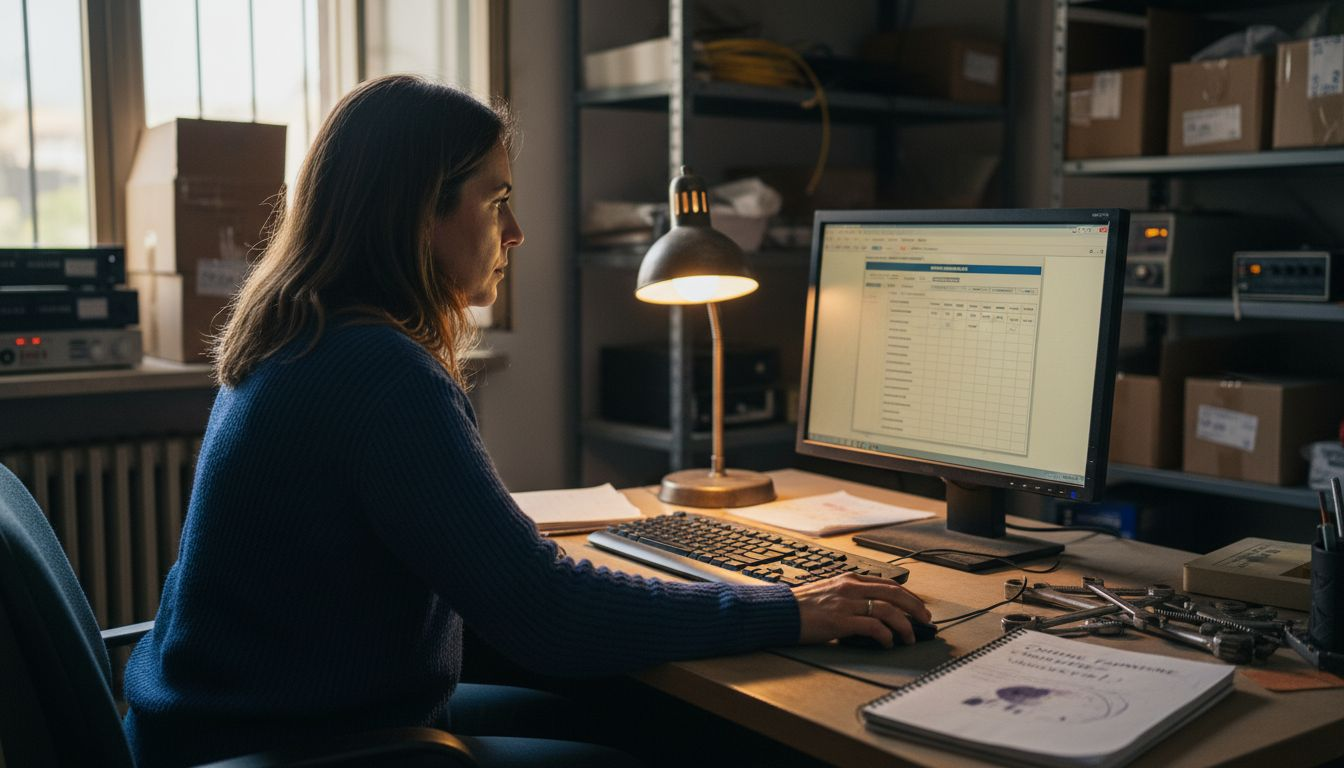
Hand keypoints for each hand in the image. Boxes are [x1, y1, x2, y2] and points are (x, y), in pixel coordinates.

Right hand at [793, 573, 931, 647]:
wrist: (779, 612)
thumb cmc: (801, 606)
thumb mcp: (828, 592)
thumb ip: (849, 597)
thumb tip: (871, 612)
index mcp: (848, 579)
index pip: (888, 583)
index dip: (908, 596)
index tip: (918, 607)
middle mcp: (850, 588)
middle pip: (894, 593)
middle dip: (915, 607)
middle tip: (926, 620)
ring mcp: (846, 603)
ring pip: (888, 609)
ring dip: (904, 625)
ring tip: (910, 637)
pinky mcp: (840, 621)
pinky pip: (873, 627)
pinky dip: (886, 636)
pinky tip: (888, 643)